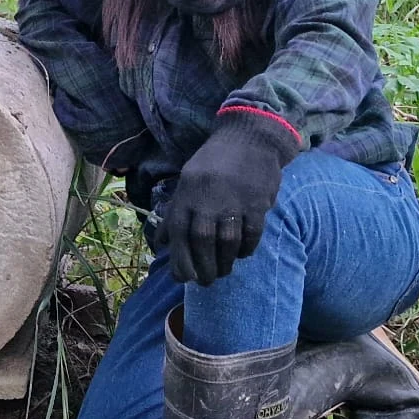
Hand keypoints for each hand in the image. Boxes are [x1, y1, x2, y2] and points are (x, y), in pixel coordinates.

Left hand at [157, 111, 299, 284]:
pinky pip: (252, 234)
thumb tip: (161, 242)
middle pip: (203, 242)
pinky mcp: (257, 203)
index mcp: (188, 194)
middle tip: (206, 281)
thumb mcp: (187, 181)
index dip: (180, 260)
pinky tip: (242, 254)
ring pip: (227, 242)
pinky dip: (246, 249)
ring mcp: (234, 201)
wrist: (249, 137)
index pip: (179, 233)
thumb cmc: (214, 162)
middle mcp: (208, 199)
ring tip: (223, 271)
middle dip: (204, 268)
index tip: (184, 278)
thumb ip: (175, 212)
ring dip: (225, 262)